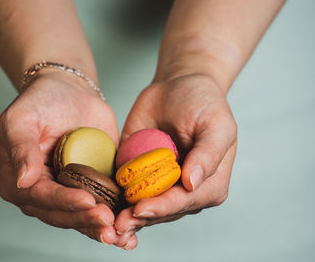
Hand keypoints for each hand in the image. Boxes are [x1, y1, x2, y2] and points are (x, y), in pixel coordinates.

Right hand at [0, 71, 127, 245]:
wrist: (69, 91)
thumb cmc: (41, 101)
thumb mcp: (22, 119)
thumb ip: (21, 148)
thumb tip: (23, 181)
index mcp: (18, 182)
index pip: (41, 197)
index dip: (64, 201)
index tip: (87, 201)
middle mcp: (41, 193)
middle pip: (62, 214)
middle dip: (86, 219)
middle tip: (109, 223)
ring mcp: (66, 193)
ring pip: (82, 217)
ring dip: (101, 228)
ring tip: (122, 236)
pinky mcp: (89, 187)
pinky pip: (100, 206)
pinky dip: (114, 217)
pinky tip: (129, 231)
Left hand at [114, 74, 236, 248]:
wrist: (178, 87)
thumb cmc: (203, 103)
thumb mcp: (216, 124)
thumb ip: (208, 154)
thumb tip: (192, 183)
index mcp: (208, 185)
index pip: (184, 202)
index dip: (162, 207)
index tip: (139, 209)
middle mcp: (184, 192)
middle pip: (160, 212)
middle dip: (138, 219)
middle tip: (115, 226)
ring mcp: (159, 186)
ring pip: (141, 208)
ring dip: (123, 217)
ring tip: (105, 224)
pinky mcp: (138, 176)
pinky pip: (125, 191)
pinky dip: (113, 201)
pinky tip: (98, 208)